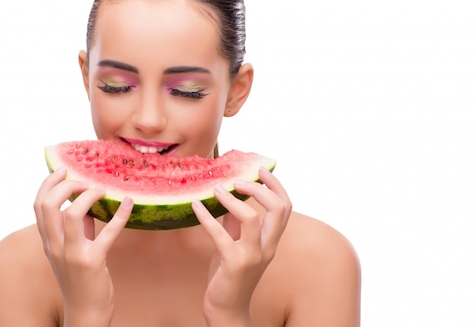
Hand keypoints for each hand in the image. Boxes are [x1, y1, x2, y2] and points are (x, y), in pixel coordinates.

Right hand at [33, 168, 133, 325]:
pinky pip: (107, 234)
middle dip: (66, 186)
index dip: (49, 183)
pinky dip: (120, 216)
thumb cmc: (80, 279)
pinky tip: (129, 204)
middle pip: (48, 205)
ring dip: (88, 197)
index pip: (38, 205)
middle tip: (85, 182)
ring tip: (102, 191)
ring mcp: (71, 255)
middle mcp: (54, 246)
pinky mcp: (92, 263)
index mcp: (47, 241)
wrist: (84, 313)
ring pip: (71, 215)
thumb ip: (78, 227)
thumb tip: (90, 203)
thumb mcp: (71, 251)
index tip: (64, 170)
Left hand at [192, 167, 291, 325]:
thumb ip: (235, 222)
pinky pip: (220, 234)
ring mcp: (252, 256)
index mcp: (271, 241)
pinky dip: (206, 216)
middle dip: (260, 188)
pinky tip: (195, 206)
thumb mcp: (236, 244)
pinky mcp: (233, 264)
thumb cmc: (230, 276)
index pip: (285, 207)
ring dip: (233, 199)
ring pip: (251, 218)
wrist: (227, 309)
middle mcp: (268, 248)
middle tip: (238, 180)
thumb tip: (228, 196)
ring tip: (217, 189)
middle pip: (278, 209)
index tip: (260, 170)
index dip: (276, 185)